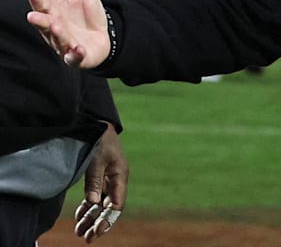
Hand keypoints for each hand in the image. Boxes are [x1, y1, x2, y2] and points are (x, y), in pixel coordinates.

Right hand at [25, 0, 110, 67]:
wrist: (100, 39)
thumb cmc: (85, 15)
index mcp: (54, 11)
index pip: (43, 4)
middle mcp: (55, 27)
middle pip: (45, 23)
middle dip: (40, 19)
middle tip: (33, 15)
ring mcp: (64, 43)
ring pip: (57, 39)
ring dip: (56, 34)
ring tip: (55, 26)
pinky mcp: (76, 56)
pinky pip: (74, 57)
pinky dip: (74, 54)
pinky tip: (78, 49)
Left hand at [75, 123, 127, 242]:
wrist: (98, 125)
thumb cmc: (99, 140)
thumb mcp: (97, 159)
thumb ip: (95, 180)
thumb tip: (94, 203)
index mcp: (120, 176)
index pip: (116, 204)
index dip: (108, 220)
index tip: (97, 231)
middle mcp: (116, 181)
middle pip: (109, 208)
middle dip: (99, 224)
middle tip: (88, 239)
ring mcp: (108, 180)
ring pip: (101, 205)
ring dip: (91, 218)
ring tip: (79, 232)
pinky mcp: (100, 178)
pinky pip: (95, 197)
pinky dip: (87, 207)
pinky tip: (79, 217)